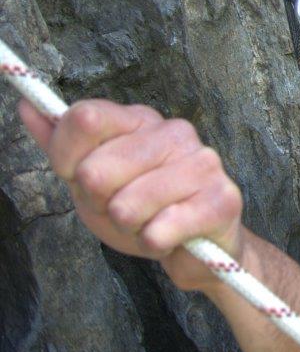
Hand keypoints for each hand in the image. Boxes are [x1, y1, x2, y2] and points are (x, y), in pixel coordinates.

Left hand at [18, 97, 243, 291]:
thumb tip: (26, 104)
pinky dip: (154, 243)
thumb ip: (62, 143)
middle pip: (95, 171)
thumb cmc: (141, 209)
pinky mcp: (221, 200)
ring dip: (130, 227)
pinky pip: (159, 230)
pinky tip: (170, 236)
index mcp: (141, 120)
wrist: (195, 248)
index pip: (84, 118)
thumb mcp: (92, 178)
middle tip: (123, 208)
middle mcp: (175, 132)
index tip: (80, 178)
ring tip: (149, 222)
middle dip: (100, 204)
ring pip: (125, 206)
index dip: (68, 159)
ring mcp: (202, 163)